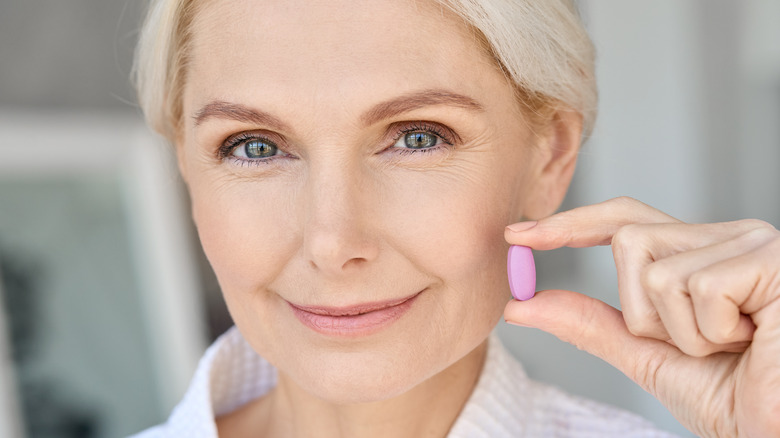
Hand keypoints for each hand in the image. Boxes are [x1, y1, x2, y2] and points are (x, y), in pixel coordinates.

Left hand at [503, 197, 779, 437]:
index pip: (622, 221)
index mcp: (699, 254)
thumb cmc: (736, 399)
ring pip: (656, 270)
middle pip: (628, 239)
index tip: (517, 235)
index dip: (568, 225)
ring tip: (732, 349)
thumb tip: (522, 304)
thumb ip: (590, 324)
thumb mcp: (647, 357)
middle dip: (642, 311)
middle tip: (698, 348)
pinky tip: (753, 342)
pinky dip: (711, 334)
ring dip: (681, 333)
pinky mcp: (771, 258)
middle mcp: (726, 237)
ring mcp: (751, 243)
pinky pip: (697, 287)